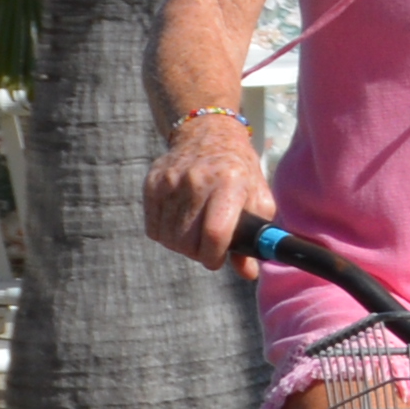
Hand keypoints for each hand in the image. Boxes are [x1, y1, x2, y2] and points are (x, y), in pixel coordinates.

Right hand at [141, 106, 271, 269]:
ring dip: (182, 246)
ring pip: (169, 238)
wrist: (207, 135)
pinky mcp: (152, 183)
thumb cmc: (239, 173)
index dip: (214, 256)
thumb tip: (248, 273)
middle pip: (188, 240)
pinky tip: (181, 224)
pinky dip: (166, 234)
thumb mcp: (257, 199)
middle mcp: (197, 180)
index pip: (215, 233)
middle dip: (198, 253)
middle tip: (208, 247)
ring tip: (196, 234)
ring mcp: (171, 180)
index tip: (217, 260)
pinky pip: (153, 228)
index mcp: (230, 183)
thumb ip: (255, 237)